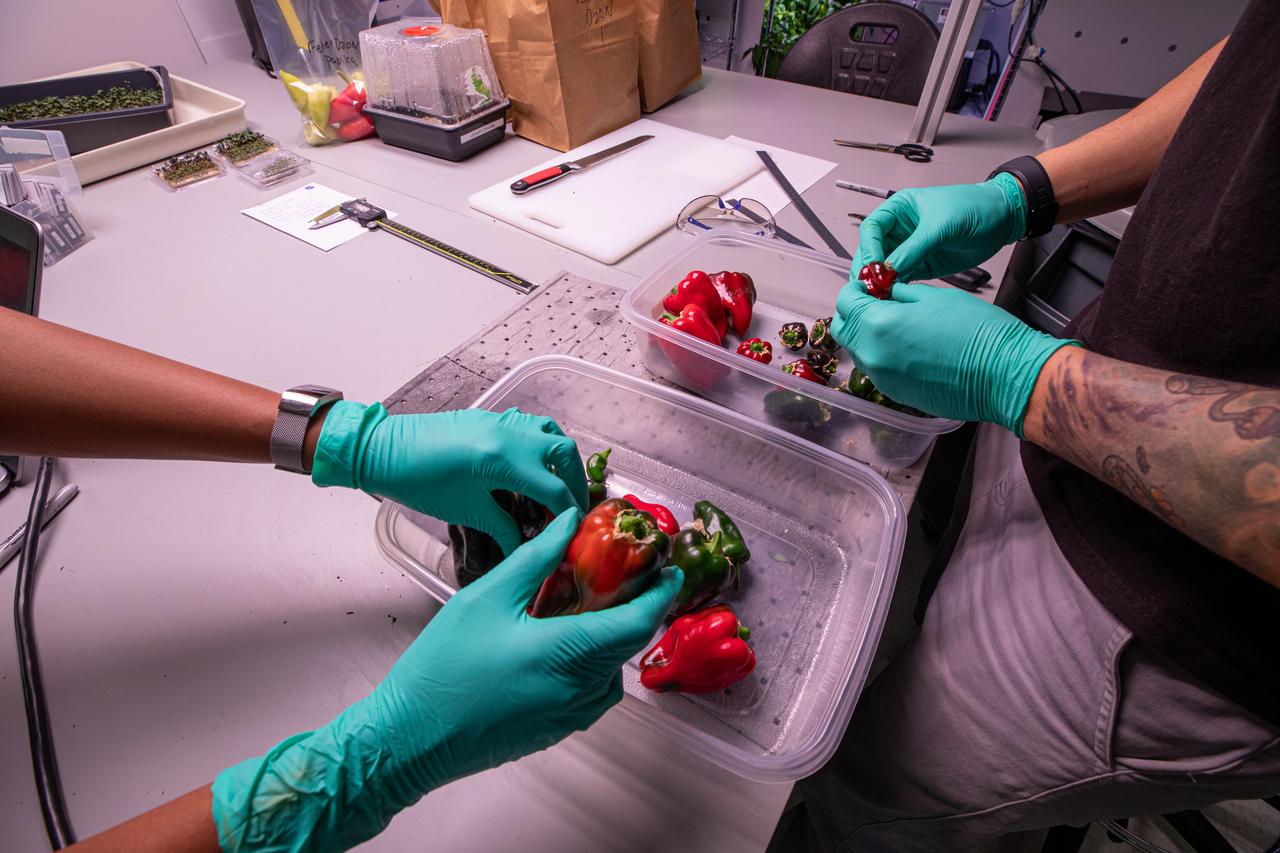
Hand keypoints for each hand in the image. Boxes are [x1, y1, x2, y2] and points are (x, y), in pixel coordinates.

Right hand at [212, 509, 682, 852]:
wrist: (410, 737)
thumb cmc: (442, 668)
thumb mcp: (487, 597)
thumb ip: (536, 558)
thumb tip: (569, 523)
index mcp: (566, 653)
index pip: (637, 623)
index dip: (661, 594)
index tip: (671, 570)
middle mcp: (578, 689)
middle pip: (628, 645)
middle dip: (637, 610)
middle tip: (632, 578)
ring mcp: (569, 716)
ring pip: (611, 671)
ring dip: (611, 639)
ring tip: (591, 607)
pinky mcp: (555, 731)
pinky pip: (591, 692)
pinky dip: (591, 664)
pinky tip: (562, 644)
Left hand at [312, 403, 587, 554]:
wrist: (382, 450)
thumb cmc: (419, 483)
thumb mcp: (466, 511)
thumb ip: (503, 527)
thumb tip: (524, 548)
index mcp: (506, 461)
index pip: (554, 489)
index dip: (568, 512)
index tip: (574, 528)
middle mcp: (510, 435)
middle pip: (564, 453)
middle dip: (575, 480)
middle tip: (572, 505)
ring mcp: (500, 421)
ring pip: (549, 430)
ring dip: (561, 456)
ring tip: (559, 481)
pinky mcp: (489, 417)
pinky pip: (527, 423)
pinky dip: (540, 441)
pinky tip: (532, 461)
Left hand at [831, 281, 1076, 434]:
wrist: (1005, 374)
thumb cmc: (979, 332)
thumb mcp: (935, 296)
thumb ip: (902, 293)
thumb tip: (887, 292)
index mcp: (879, 324)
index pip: (845, 301)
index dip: (855, 289)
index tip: (869, 285)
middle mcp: (873, 355)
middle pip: (845, 329)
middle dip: (854, 312)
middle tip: (875, 302)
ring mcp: (883, 379)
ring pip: (859, 352)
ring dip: (867, 335)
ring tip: (895, 324)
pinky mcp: (897, 395)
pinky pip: (878, 371)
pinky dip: (883, 355)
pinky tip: (907, 347)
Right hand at [855, 173, 1026, 281]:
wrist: (1002, 218)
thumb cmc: (972, 207)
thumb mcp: (940, 226)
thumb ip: (913, 249)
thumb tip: (888, 269)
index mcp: (899, 209)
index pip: (871, 229)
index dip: (869, 248)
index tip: (872, 267)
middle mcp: (901, 230)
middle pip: (874, 251)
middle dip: (870, 269)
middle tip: (870, 287)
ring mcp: (911, 249)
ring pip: (886, 268)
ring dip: (882, 282)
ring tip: (880, 295)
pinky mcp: (923, 265)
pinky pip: (903, 278)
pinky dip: (897, 288)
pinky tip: (895, 296)